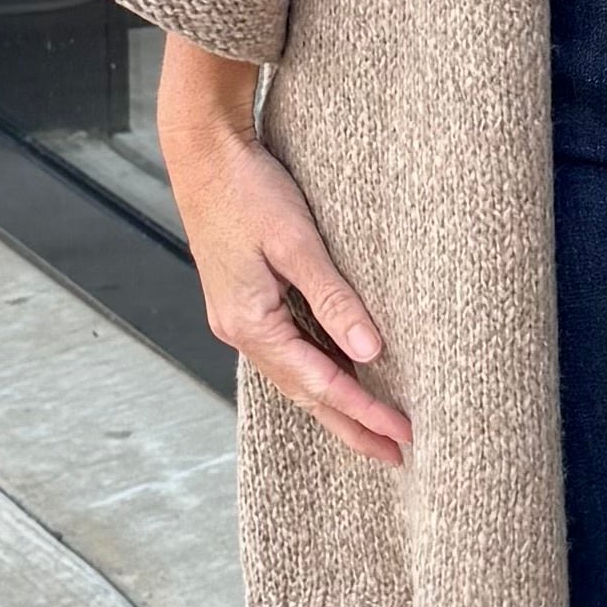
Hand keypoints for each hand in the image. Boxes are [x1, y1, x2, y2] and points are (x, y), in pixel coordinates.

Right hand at [153, 35, 408, 467]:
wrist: (203, 151)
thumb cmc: (247, 189)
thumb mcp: (296, 243)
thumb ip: (334, 299)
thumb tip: (371, 353)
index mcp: (250, 323)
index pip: (318, 383)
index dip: (363, 412)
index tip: (403, 435)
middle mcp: (240, 330)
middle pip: (304, 393)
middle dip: (350, 425)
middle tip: (396, 455)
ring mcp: (240, 317)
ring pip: (296, 376)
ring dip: (336, 404)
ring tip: (374, 431)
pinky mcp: (246, 301)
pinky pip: (288, 351)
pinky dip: (319, 372)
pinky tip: (342, 380)